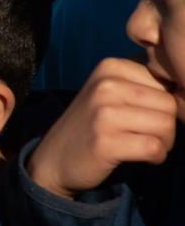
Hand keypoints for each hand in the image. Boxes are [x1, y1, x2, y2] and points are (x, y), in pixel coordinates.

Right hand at [28, 58, 177, 199]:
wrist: (54, 158)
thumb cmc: (95, 125)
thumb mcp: (113, 92)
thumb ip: (146, 82)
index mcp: (111, 67)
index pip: (168, 80)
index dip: (169, 102)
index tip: (149, 115)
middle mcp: (106, 85)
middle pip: (171, 104)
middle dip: (169, 125)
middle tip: (148, 135)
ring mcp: (103, 113)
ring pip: (166, 126)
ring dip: (165, 142)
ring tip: (144, 144)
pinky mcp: (104, 142)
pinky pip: (154, 148)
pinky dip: (156, 157)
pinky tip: (142, 157)